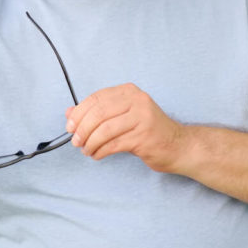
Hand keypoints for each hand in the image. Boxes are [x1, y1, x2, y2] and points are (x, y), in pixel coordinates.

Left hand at [65, 83, 186, 172]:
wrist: (179, 146)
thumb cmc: (147, 130)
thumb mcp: (122, 116)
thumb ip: (97, 113)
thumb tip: (69, 113)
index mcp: (128, 91)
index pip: (96, 98)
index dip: (79, 113)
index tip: (70, 127)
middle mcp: (137, 100)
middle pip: (98, 113)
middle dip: (82, 129)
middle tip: (76, 141)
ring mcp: (142, 118)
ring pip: (104, 130)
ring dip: (90, 142)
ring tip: (87, 150)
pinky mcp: (144, 137)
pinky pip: (113, 144)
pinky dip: (100, 151)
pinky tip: (97, 155)